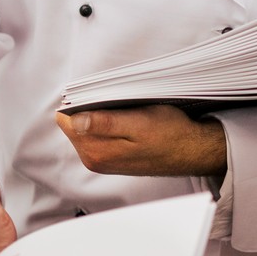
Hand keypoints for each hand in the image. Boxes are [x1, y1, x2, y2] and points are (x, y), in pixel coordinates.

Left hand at [56, 105, 226, 176]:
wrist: (191, 150)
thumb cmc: (169, 134)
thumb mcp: (138, 123)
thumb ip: (105, 123)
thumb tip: (74, 120)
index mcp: (95, 151)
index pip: (66, 120)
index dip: (79, 102)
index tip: (98, 95)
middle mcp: (94, 159)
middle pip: (73, 123)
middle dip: (90, 108)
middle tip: (117, 103)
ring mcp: (102, 160)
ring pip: (85, 127)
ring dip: (100, 115)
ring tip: (125, 112)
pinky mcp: (111, 157)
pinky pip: (98, 134)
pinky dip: (107, 123)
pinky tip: (126, 120)